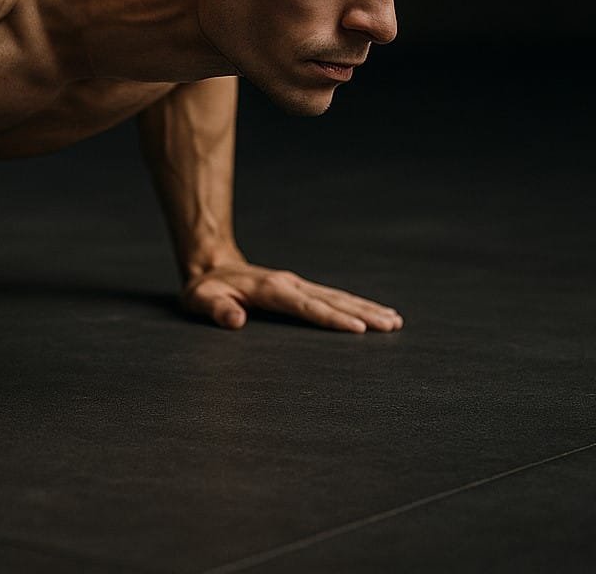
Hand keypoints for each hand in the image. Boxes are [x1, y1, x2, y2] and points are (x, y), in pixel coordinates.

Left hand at [181, 261, 403, 333]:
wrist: (211, 266)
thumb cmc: (205, 289)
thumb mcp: (200, 300)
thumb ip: (216, 309)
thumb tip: (235, 320)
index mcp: (270, 290)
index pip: (306, 306)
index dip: (332, 318)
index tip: (359, 328)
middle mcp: (289, 284)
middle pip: (332, 299)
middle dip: (363, 313)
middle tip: (392, 325)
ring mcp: (296, 284)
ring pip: (337, 296)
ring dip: (366, 307)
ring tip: (394, 320)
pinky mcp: (299, 288)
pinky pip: (332, 297)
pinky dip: (355, 304)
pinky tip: (374, 312)